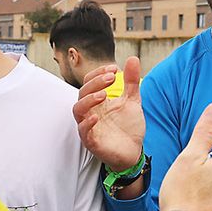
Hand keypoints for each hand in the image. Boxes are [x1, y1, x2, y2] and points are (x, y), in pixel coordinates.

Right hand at [73, 56, 144, 171]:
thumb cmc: (128, 126)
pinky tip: (97, 117)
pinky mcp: (91, 141)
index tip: (114, 69)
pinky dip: (87, 123)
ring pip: (77, 109)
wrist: (134, 152)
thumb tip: (132, 58)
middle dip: (96, 83)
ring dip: (88, 99)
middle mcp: (90, 111)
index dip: (99, 73)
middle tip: (112, 77)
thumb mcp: (132, 100)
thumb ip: (131, 81)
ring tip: (103, 95)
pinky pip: (83, 131)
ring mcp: (89, 126)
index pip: (89, 81)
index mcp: (98, 101)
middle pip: (82, 92)